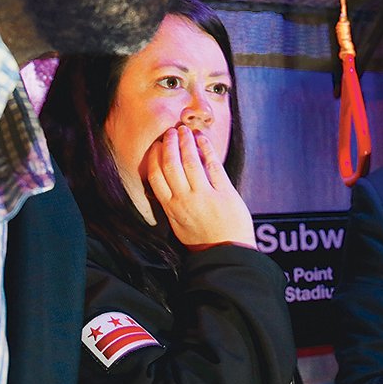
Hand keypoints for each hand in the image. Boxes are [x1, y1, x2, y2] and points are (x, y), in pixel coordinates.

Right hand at [145, 125, 254, 249]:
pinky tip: (203, 139)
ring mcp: (205, 196)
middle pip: (171, 164)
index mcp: (171, 208)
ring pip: (191, 161)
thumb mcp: (179, 224)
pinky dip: (207, 149)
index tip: (157, 146)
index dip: (154, 157)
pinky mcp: (225, 193)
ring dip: (186, 142)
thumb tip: (164, 182)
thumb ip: (171, 204)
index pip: (156, 176)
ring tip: (184, 131)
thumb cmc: (202, 240)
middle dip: (169, 144)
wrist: (228, 253)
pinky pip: (213, 166)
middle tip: (170, 132)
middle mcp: (185, 200)